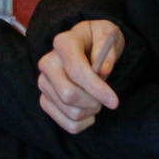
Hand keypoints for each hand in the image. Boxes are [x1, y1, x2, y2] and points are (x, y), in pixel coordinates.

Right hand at [37, 19, 123, 133]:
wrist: (85, 48)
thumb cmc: (97, 41)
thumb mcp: (107, 34)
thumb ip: (106, 49)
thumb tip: (102, 70)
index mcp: (63, 43)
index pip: (76, 71)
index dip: (96, 89)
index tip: (114, 101)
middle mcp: (47, 62)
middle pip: (68, 95)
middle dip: (93, 102)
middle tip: (105, 97)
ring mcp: (44, 83)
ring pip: (70, 112)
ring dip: (90, 112)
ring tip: (96, 100)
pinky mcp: (45, 100)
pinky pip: (67, 124)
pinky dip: (83, 123)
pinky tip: (87, 110)